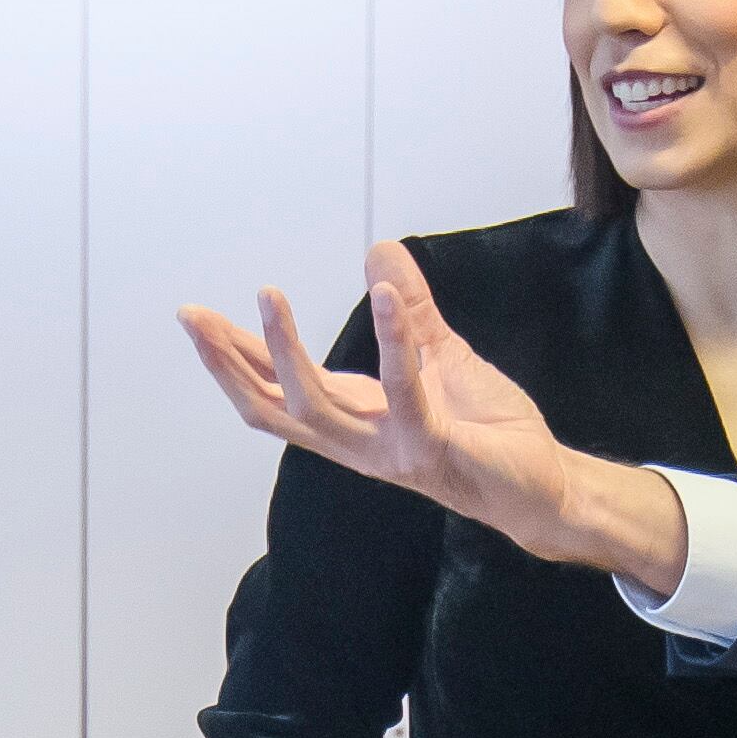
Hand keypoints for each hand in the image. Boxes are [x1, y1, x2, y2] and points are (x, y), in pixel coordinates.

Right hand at [180, 242, 694, 587]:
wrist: (543, 488)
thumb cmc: (487, 430)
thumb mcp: (439, 356)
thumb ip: (408, 309)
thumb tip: (378, 249)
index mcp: (353, 420)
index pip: (276, 391)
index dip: (232, 358)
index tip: (194, 318)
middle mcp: (359, 442)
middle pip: (273, 408)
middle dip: (228, 362)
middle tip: (194, 317)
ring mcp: (391, 450)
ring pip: (317, 408)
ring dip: (285, 352)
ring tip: (266, 297)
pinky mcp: (434, 448)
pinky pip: (405, 392)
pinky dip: (392, 342)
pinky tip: (380, 296)